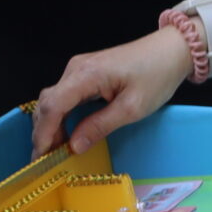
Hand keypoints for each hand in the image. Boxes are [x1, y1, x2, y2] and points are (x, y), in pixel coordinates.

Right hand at [30, 27, 196, 156]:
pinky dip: (60, 117)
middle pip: (47, 103)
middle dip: (43, 133)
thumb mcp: (132, 108)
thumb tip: (74, 146)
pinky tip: (65, 134)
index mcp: (86, 75)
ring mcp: (79, 68)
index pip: (52, 105)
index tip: (41, 158)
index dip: (43, 134)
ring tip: (54, 152)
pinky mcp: (86, 72)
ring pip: (54, 100)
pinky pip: (64, 96)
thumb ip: (100, 126)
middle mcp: (76, 68)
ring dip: (50, 126)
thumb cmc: (157, 75)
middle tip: (45, 161)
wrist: (171, 50)